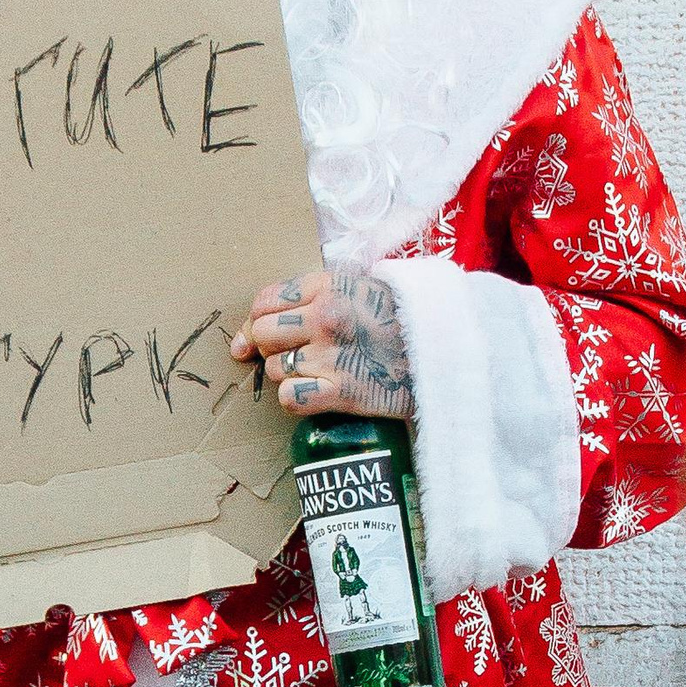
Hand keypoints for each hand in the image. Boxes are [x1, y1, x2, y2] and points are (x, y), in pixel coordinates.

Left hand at [230, 265, 413, 420]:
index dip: (259, 322)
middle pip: (262, 336)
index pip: (263, 302)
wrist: (443, 352)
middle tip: (299, 354)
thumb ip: (304, 300)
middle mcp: (326, 317)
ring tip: (322, 372)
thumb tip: (242, 339)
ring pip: (276, 369)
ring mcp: (333, 355)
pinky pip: (290, 398)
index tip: (270, 336)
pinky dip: (299, 399)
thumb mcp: (356, 289)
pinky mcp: (343, 392)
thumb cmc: (395, 321)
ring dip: (291, 375)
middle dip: (273, 348)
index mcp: (328, 286)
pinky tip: (320, 393)